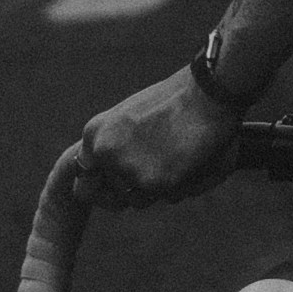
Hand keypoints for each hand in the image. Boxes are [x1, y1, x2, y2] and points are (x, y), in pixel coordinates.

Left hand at [76, 64, 242, 211]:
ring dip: (160, 189)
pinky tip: (193, 161)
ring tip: (180, 161)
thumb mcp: (132, 114)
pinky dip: (182, 185)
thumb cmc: (180, 97)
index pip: (82, 177)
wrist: (210, 91)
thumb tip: (116, 175)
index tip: (118, 189)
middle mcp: (104, 152)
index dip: (102, 188)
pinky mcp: (154, 182)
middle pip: (112, 194)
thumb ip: (117, 142)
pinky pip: (167, 198)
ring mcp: (127, 168)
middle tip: (157, 176)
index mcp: (94, 133)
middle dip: (132, 191)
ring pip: (139, 200)